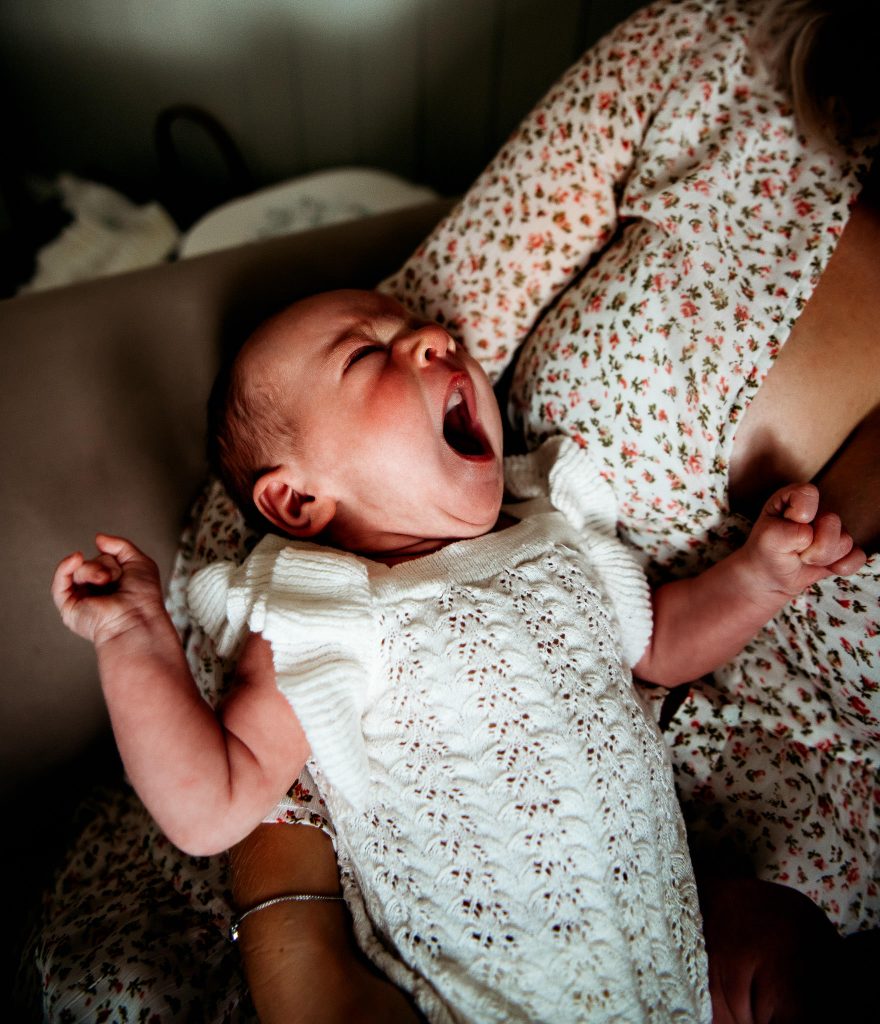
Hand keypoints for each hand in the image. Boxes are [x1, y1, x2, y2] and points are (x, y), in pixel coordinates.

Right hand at [51, 534, 166, 647]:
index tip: (127, 571)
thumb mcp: (139, 562)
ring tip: (106, 581)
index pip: (104, 559)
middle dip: (106, 565)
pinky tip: (75, 558)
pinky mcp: (69, 608)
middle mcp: (97, 592)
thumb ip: (120, 546)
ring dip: (94, 570)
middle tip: (117, 579)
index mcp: (113, 585)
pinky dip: (65, 567)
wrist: (136, 617)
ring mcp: (82, 599)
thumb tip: (98, 538)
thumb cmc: (144, 597)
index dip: (114, 560)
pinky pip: (59, 582)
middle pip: (91, 562)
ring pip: (79, 569)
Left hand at [744, 483, 866, 597]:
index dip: (800, 514)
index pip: (808, 493)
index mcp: (794, 498)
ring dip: (821, 558)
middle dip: (811, 544)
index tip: (784, 527)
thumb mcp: (767, 538)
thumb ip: (788, 532)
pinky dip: (840, 567)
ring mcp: (833, 530)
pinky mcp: (844, 550)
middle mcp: (817, 510)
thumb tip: (811, 535)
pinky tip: (824, 568)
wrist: (770, 577)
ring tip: (803, 559)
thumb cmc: (767, 552)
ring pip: (845, 542)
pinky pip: (857, 557)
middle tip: (793, 551)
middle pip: (831, 521)